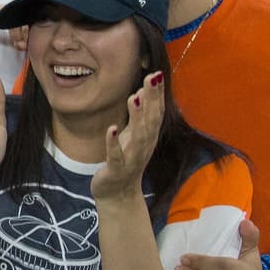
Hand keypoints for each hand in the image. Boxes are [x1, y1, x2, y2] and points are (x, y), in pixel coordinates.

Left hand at [91, 72, 164, 202]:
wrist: (118, 195)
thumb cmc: (126, 160)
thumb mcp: (133, 136)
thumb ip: (139, 116)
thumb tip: (142, 91)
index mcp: (148, 137)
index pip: (156, 112)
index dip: (157, 94)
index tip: (157, 73)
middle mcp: (144, 146)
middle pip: (150, 120)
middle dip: (151, 99)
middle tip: (151, 78)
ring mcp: (131, 158)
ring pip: (137, 136)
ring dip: (136, 117)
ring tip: (134, 98)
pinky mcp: (116, 169)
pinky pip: (115, 155)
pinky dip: (113, 142)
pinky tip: (111, 128)